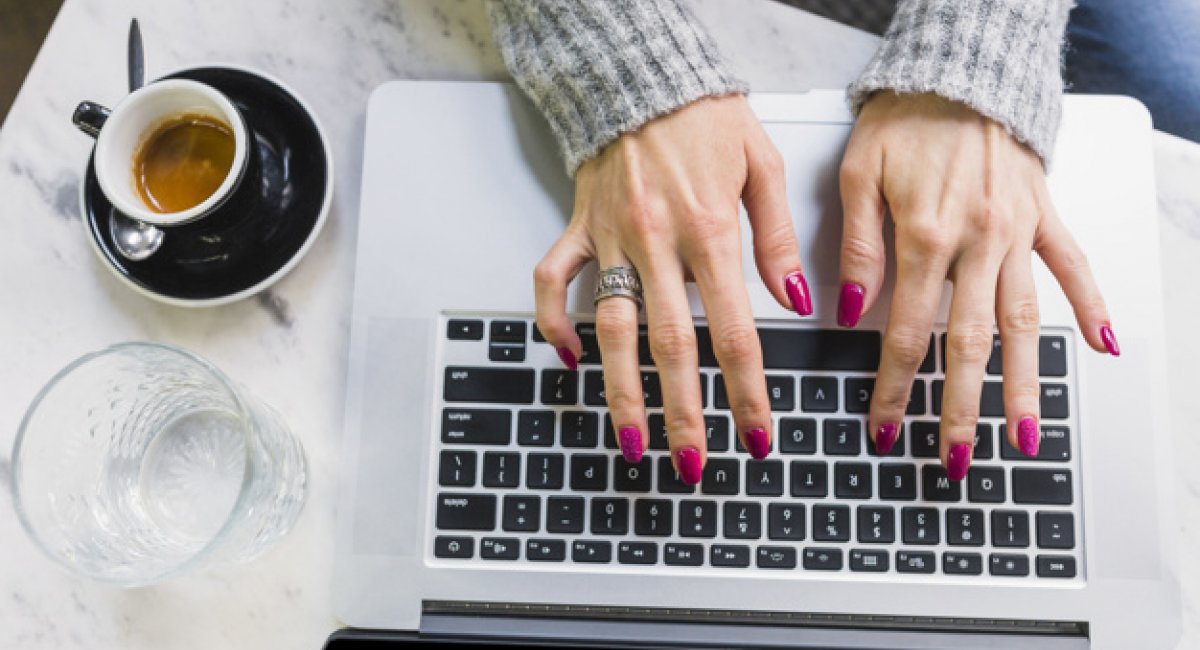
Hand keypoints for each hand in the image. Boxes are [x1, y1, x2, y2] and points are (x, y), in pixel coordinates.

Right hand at [534, 95, 810, 481]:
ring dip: (621, 391)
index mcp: (707, 230)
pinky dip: (555, 323)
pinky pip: (553, 282)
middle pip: (669, 346)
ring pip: (611, 329)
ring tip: (633, 440)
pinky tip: (571, 361)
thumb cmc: (705, 116)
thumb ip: (776, 240)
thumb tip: (797, 302)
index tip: (756, 433)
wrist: (643, 73)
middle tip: (694, 464)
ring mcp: (609, 239)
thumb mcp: (762, 165)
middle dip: (684, 412)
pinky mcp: (578, 228)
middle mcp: (655, 242)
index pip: (732, 330)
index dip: (746, 389)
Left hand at [839, 92, 1116, 478]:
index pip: (908, 332)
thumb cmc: (904, 119)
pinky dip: (1090, 306)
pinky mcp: (1044, 216)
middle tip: (955, 459)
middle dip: (959, 408)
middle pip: (969, 344)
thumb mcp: (857, 175)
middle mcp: (977, 241)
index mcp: (925, 236)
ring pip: (1023, 322)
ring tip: (1024, 435)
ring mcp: (1017, 232)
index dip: (894, 386)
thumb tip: (845, 309)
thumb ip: (856, 248)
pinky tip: (1101, 347)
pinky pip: (1073, 267)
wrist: (958, 72)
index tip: (885, 425)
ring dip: (1023, 384)